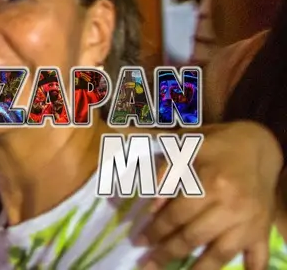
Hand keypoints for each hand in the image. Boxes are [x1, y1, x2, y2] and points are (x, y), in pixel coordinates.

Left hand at [138, 121, 280, 269]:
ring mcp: (250, 222)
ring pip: (222, 253)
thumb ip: (167, 173)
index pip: (176, 215)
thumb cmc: (218, 144)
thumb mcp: (187, 147)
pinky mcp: (263, 230)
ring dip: (199, 268)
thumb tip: (152, 207)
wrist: (259, 145)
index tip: (138, 241)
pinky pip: (258, 257)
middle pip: (194, 237)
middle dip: (167, 252)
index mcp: (211, 184)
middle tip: (148, 264)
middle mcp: (232, 207)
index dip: (155, 229)